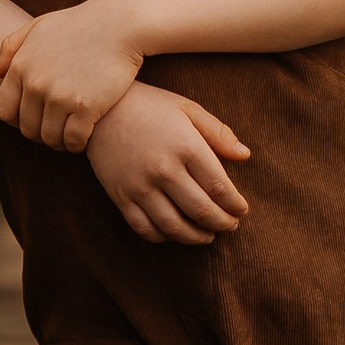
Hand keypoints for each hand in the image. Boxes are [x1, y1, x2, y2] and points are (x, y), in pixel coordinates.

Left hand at [0, 0, 149, 150]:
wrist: (119, 23)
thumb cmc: (79, 24)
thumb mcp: (39, 26)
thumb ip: (11, 46)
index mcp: (20, 67)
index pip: (4, 111)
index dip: (18, 120)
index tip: (36, 117)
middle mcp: (36, 84)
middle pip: (28, 129)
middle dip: (41, 133)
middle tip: (57, 128)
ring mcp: (60, 97)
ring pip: (50, 138)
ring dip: (60, 141)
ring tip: (70, 134)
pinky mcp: (86, 107)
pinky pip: (74, 140)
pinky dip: (78, 144)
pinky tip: (86, 135)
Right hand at [84, 84, 250, 243]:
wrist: (99, 109)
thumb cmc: (149, 107)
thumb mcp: (187, 109)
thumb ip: (218, 133)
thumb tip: (245, 155)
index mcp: (186, 146)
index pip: (220, 188)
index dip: (235, 205)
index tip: (241, 210)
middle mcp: (164, 170)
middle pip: (202, 211)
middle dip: (222, 224)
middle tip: (230, 226)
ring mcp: (140, 186)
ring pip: (175, 226)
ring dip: (196, 237)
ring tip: (207, 236)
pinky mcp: (120, 196)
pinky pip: (144, 228)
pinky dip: (163, 237)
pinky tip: (174, 233)